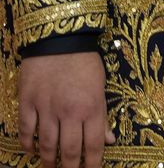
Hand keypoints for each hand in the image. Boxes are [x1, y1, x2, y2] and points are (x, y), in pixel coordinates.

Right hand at [18, 51, 114, 167]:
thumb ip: (102, 115)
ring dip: (49, 161)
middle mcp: (70, 112)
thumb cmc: (84, 61)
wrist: (60, 37)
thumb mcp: (100, 86)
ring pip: (47, 146)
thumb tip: (108, 140)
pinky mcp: (28, 102)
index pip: (94, 145)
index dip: (93, 164)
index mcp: (92, 107)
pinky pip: (27, 131)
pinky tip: (32, 150)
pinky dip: (29, 144)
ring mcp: (47, 108)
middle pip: (70, 152)